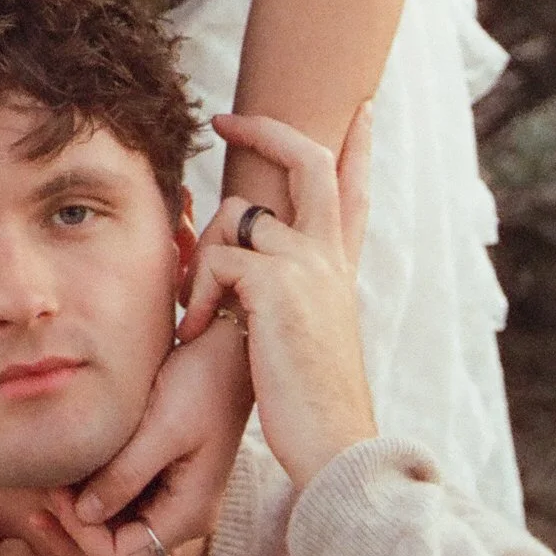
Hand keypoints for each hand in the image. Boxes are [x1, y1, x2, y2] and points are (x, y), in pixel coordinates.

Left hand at [44, 304, 254, 555]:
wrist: (232, 351)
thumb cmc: (203, 381)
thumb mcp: (161, 427)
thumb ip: (123, 476)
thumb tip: (83, 515)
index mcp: (189, 513)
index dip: (82, 535)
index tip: (57, 492)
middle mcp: (184, 517)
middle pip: (118, 555)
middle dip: (75, 533)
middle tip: (41, 498)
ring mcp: (175, 501)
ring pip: (117, 534)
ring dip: (80, 519)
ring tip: (47, 487)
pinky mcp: (165, 481)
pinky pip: (124, 506)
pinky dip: (93, 498)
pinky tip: (67, 476)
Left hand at [175, 102, 374, 489]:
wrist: (335, 445)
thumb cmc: (311, 405)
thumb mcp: (308, 338)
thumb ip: (289, 299)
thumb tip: (253, 281)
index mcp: (339, 268)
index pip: (354, 192)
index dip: (357, 148)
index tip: (359, 110)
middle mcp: (329, 256)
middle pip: (308, 160)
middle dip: (266, 129)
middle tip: (225, 119)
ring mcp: (307, 264)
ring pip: (239, 212)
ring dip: (203, 255)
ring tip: (196, 310)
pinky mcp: (276, 284)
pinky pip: (216, 259)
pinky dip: (197, 294)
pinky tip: (196, 332)